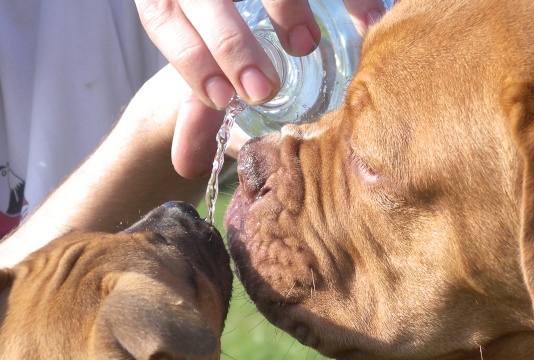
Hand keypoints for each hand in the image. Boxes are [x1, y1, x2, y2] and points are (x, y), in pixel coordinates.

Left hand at [135, 0, 387, 177]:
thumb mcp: (203, 67)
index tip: (223, 101)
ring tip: (305, 46)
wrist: (241, 3)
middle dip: (231, 45)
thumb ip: (195, 112)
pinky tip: (369, 18)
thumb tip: (186, 169)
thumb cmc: (215, 39)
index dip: (190, 60)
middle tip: (262, 91)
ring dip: (284, 6)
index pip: (164, 18)